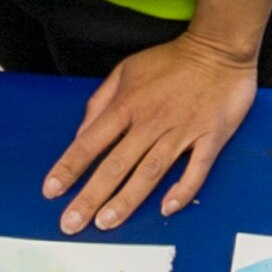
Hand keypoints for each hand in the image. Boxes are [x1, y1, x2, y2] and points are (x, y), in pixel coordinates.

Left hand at [42, 32, 259, 232]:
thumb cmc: (171, 60)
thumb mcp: (126, 70)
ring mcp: (181, 131)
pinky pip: (196, 169)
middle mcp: (151, 122)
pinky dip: (182, 190)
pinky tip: (166, 209)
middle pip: (115, 165)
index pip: (90, 142)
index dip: (69, 167)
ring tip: (106, 223)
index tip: (51, 190)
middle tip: (72, 223)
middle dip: (90, 196)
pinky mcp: (211, 137)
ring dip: (126, 199)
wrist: (219, 48)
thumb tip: (82, 133)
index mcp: (127, 105)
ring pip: (150, 172)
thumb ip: (101, 101)